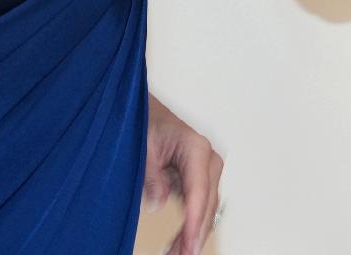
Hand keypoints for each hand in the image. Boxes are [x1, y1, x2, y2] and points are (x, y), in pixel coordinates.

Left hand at [145, 94, 222, 254]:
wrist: (145, 110)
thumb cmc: (146, 121)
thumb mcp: (143, 147)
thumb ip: (152, 175)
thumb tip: (158, 203)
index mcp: (196, 149)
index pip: (199, 192)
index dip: (194, 222)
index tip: (189, 245)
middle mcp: (208, 160)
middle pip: (207, 205)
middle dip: (195, 235)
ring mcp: (206, 170)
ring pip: (206, 209)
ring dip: (194, 233)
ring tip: (176, 254)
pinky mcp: (198, 178)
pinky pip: (199, 206)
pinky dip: (191, 224)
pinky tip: (180, 242)